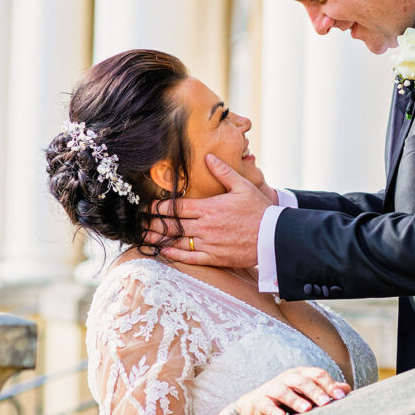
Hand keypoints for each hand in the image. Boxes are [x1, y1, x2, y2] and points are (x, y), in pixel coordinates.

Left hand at [146, 154, 269, 266]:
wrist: (274, 237)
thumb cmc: (260, 210)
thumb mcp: (243, 186)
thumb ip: (223, 172)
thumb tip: (208, 157)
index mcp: (210, 207)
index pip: (178, 206)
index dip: (160, 207)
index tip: (148, 207)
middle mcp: (206, 226)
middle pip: (173, 224)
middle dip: (154, 223)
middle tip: (140, 223)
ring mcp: (210, 243)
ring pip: (178, 241)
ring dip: (159, 239)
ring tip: (144, 237)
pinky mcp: (215, 257)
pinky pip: (190, 257)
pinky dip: (174, 255)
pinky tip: (163, 251)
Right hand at [229, 367, 349, 414]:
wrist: (256, 404)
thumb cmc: (288, 398)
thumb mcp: (307, 393)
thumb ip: (325, 390)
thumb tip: (346, 389)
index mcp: (301, 374)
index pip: (317, 374)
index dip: (329, 384)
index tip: (341, 397)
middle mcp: (287, 378)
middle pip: (302, 381)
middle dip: (315, 392)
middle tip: (326, 403)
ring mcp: (273, 388)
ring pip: (284, 391)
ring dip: (296, 400)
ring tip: (306, 410)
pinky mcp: (261, 401)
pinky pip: (267, 404)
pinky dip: (274, 411)